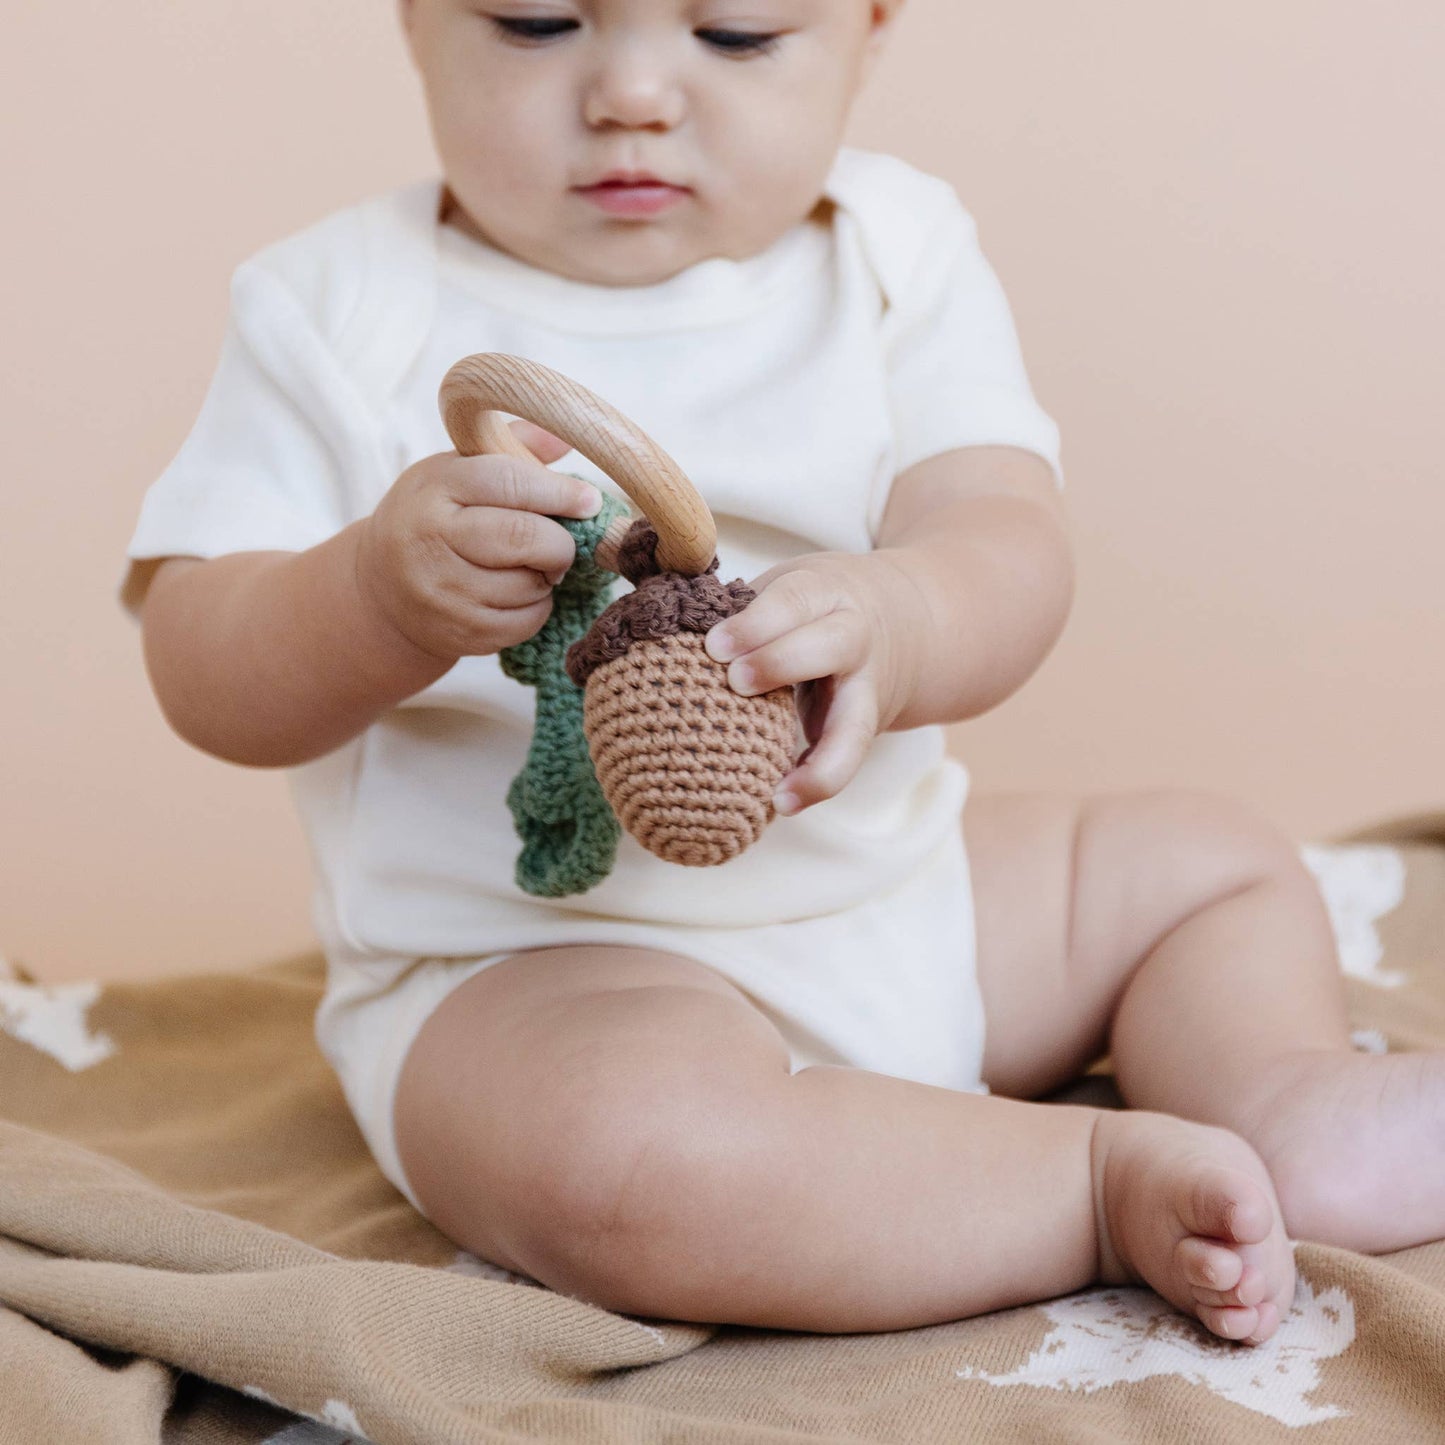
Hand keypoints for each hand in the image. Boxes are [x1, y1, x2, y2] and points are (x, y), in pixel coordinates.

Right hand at [355, 421, 602, 662]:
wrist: (381, 588)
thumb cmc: (433, 518)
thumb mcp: (455, 471)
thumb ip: (511, 447)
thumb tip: (566, 435)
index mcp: (435, 487)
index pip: (508, 481)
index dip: (559, 491)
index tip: (588, 500)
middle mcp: (431, 538)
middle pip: (523, 536)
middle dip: (560, 541)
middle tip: (563, 542)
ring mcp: (442, 591)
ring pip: (530, 584)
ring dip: (548, 576)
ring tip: (532, 566)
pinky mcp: (459, 632)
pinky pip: (525, 621)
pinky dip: (538, 607)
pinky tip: (521, 594)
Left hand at [702, 552, 924, 815]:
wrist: (905, 621)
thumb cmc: (812, 607)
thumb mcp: (783, 588)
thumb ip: (734, 606)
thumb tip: (657, 624)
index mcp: (824, 593)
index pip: (792, 602)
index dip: (755, 623)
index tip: (713, 644)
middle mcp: (854, 638)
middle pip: (831, 646)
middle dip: (783, 662)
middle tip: (734, 682)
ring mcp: (866, 688)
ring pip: (856, 726)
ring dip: (821, 763)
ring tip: (777, 797)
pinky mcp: (866, 726)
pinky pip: (847, 758)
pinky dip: (819, 782)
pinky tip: (783, 804)